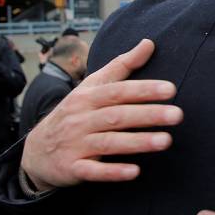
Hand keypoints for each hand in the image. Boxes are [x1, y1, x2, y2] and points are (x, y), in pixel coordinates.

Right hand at [21, 39, 182, 190]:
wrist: (35, 151)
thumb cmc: (75, 113)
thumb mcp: (92, 86)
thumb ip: (122, 65)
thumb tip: (149, 43)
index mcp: (87, 97)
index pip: (118, 91)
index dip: (144, 90)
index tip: (171, 90)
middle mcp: (81, 119)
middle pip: (117, 116)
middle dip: (148, 115)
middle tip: (178, 115)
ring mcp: (75, 145)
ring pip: (108, 143)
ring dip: (137, 142)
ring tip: (166, 141)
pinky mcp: (72, 168)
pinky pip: (92, 171)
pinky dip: (112, 172)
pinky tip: (135, 172)